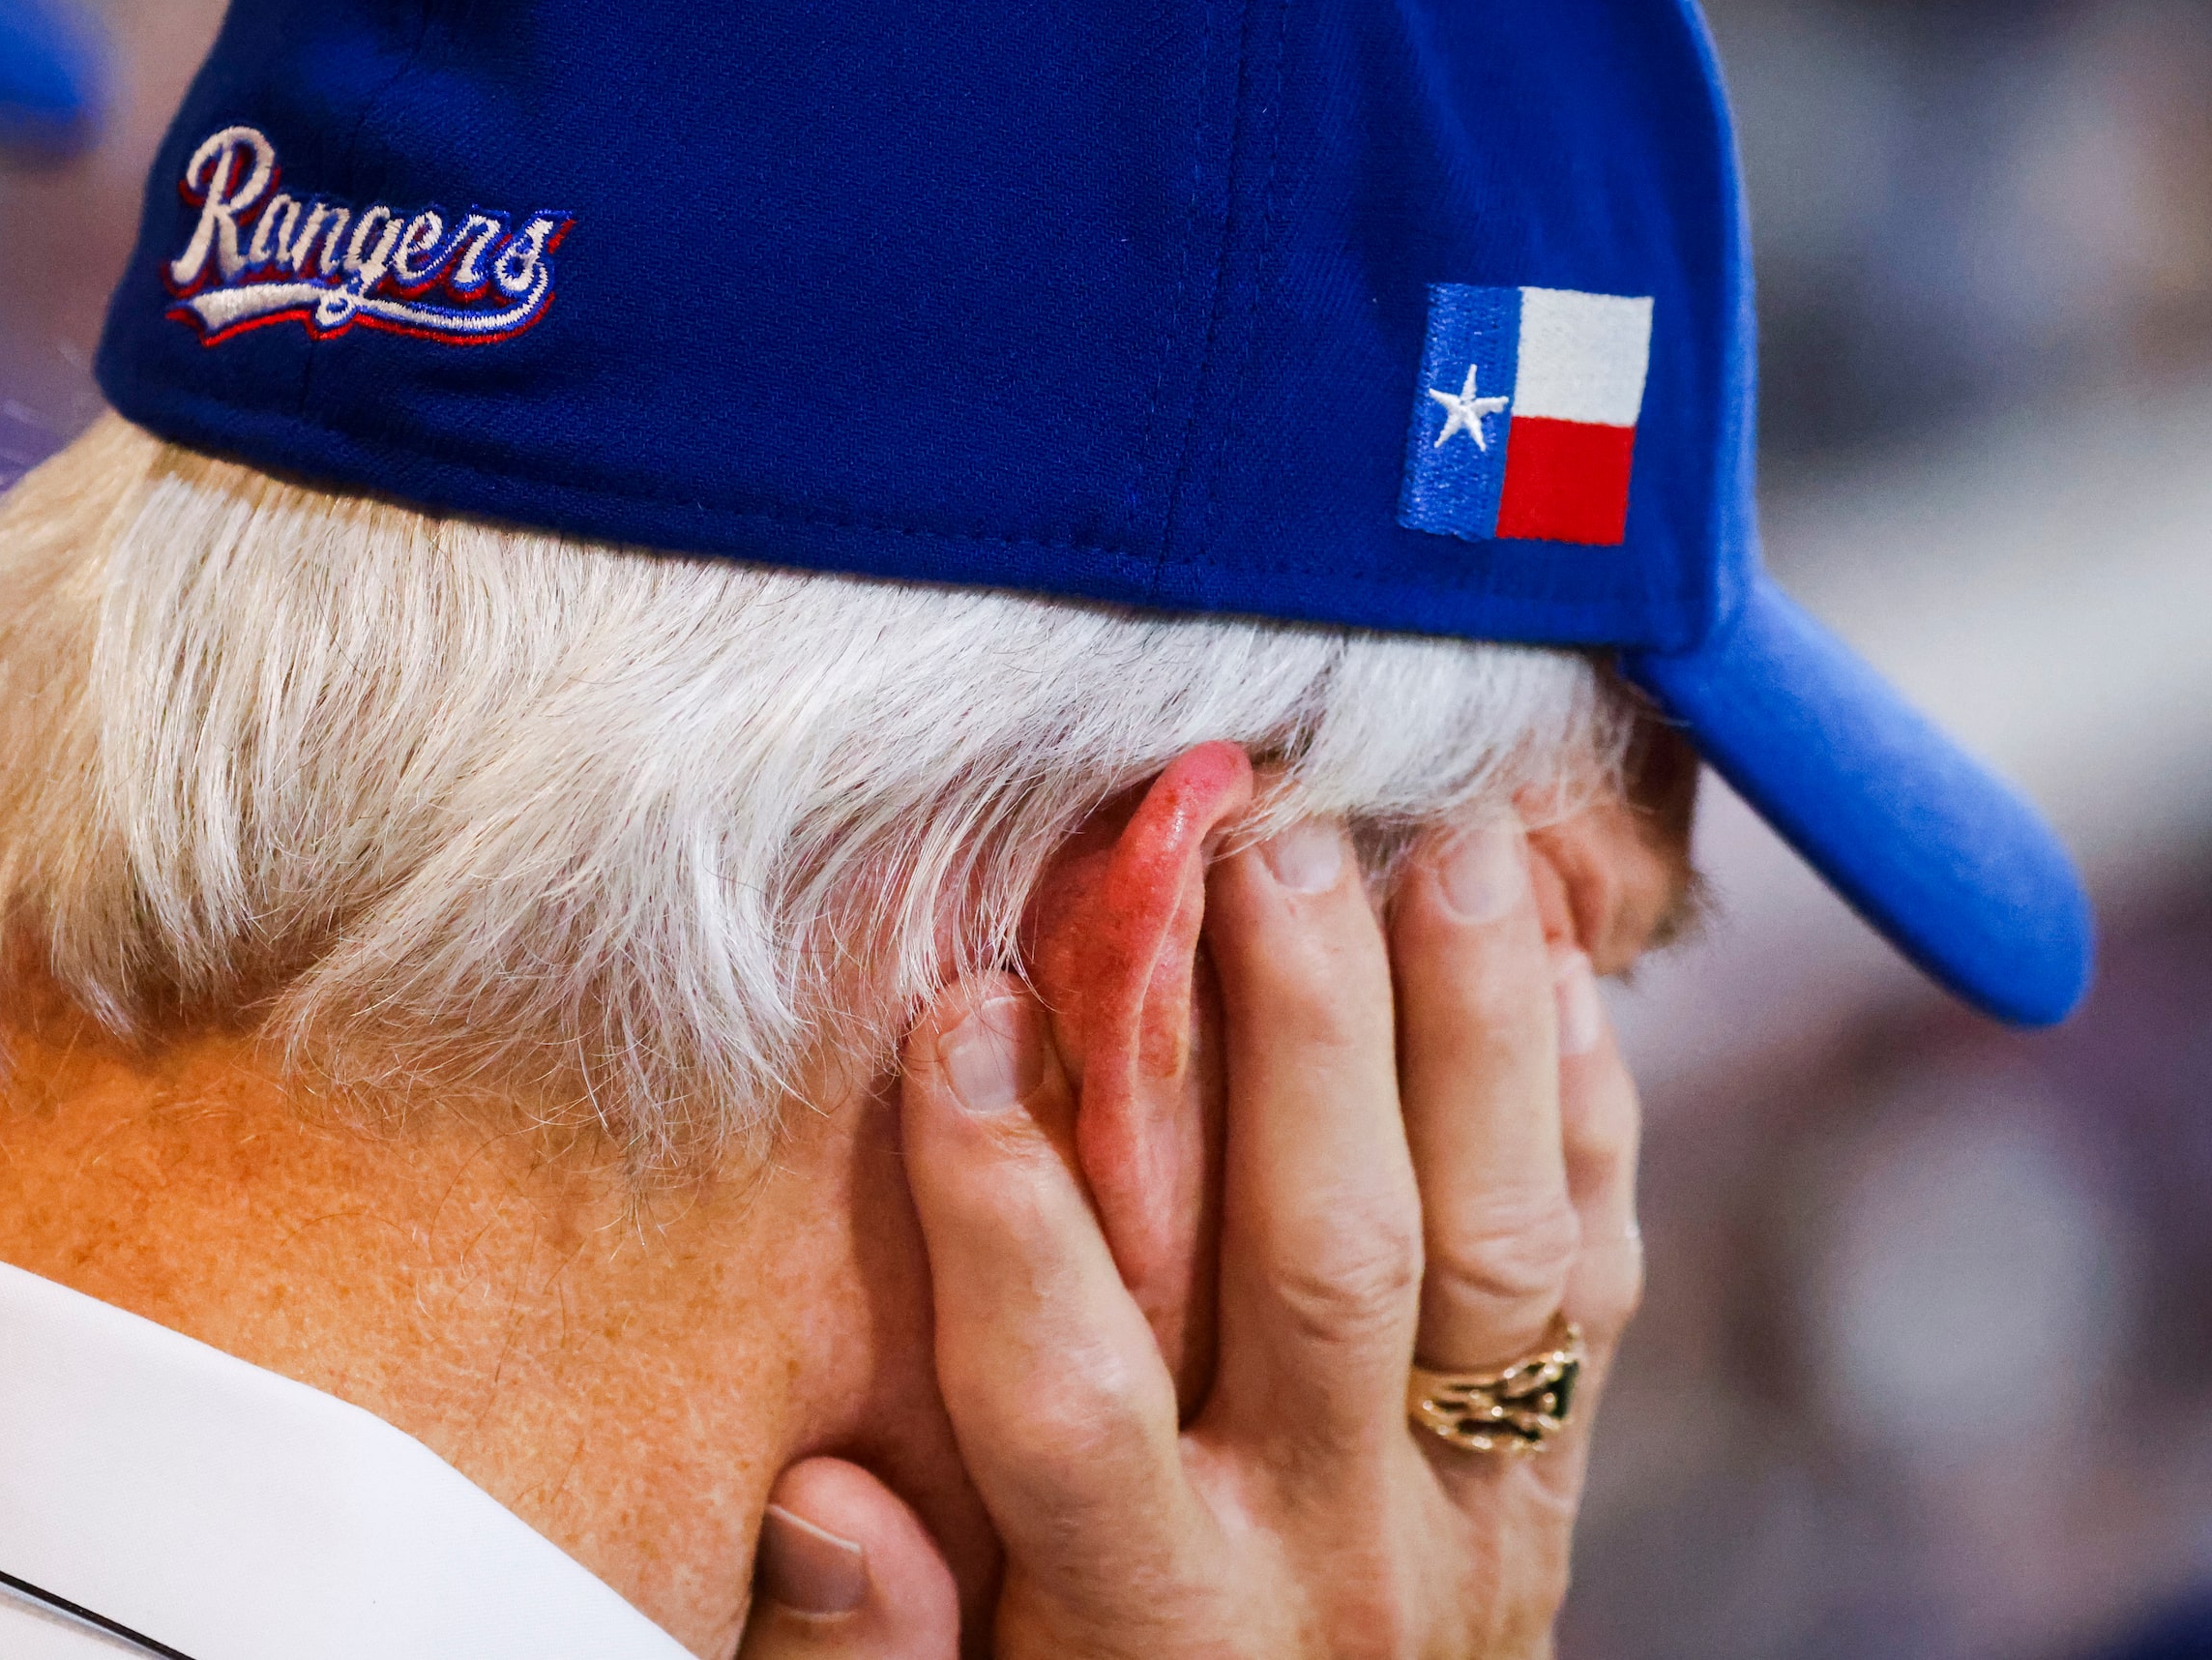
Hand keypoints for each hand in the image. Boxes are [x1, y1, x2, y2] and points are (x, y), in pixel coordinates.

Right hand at [742, 756, 1647, 1656]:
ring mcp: (1465, 1515)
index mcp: (1151, 1626)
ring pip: (1497, 1248)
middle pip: (1323, 1261)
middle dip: (1296, 1033)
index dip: (1001, 1198)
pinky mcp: (1542, 1489)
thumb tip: (826, 1501)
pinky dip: (1585, 1124)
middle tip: (1267, 840)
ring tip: (1458, 845)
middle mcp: (1329, 1552)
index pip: (1065, 1387)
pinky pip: (1594, 1294)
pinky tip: (1558, 978)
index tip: (954, 1016)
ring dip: (1478, 1031)